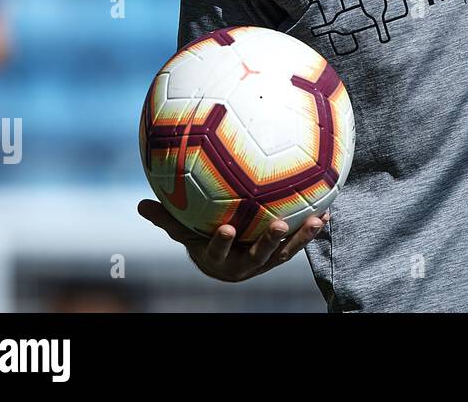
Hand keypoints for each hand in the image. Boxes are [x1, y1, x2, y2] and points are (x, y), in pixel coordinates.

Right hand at [138, 199, 327, 282]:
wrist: (226, 262)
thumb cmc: (201, 239)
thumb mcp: (184, 232)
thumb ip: (167, 220)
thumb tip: (139, 205)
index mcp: (218, 257)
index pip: (217, 252)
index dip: (221, 243)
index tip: (225, 229)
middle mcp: (244, 263)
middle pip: (258, 255)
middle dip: (268, 242)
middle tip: (278, 224)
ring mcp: (266, 261)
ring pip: (285, 252)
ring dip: (301, 237)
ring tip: (316, 219)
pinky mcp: (282, 254)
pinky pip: (300, 242)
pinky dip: (313, 229)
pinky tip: (328, 211)